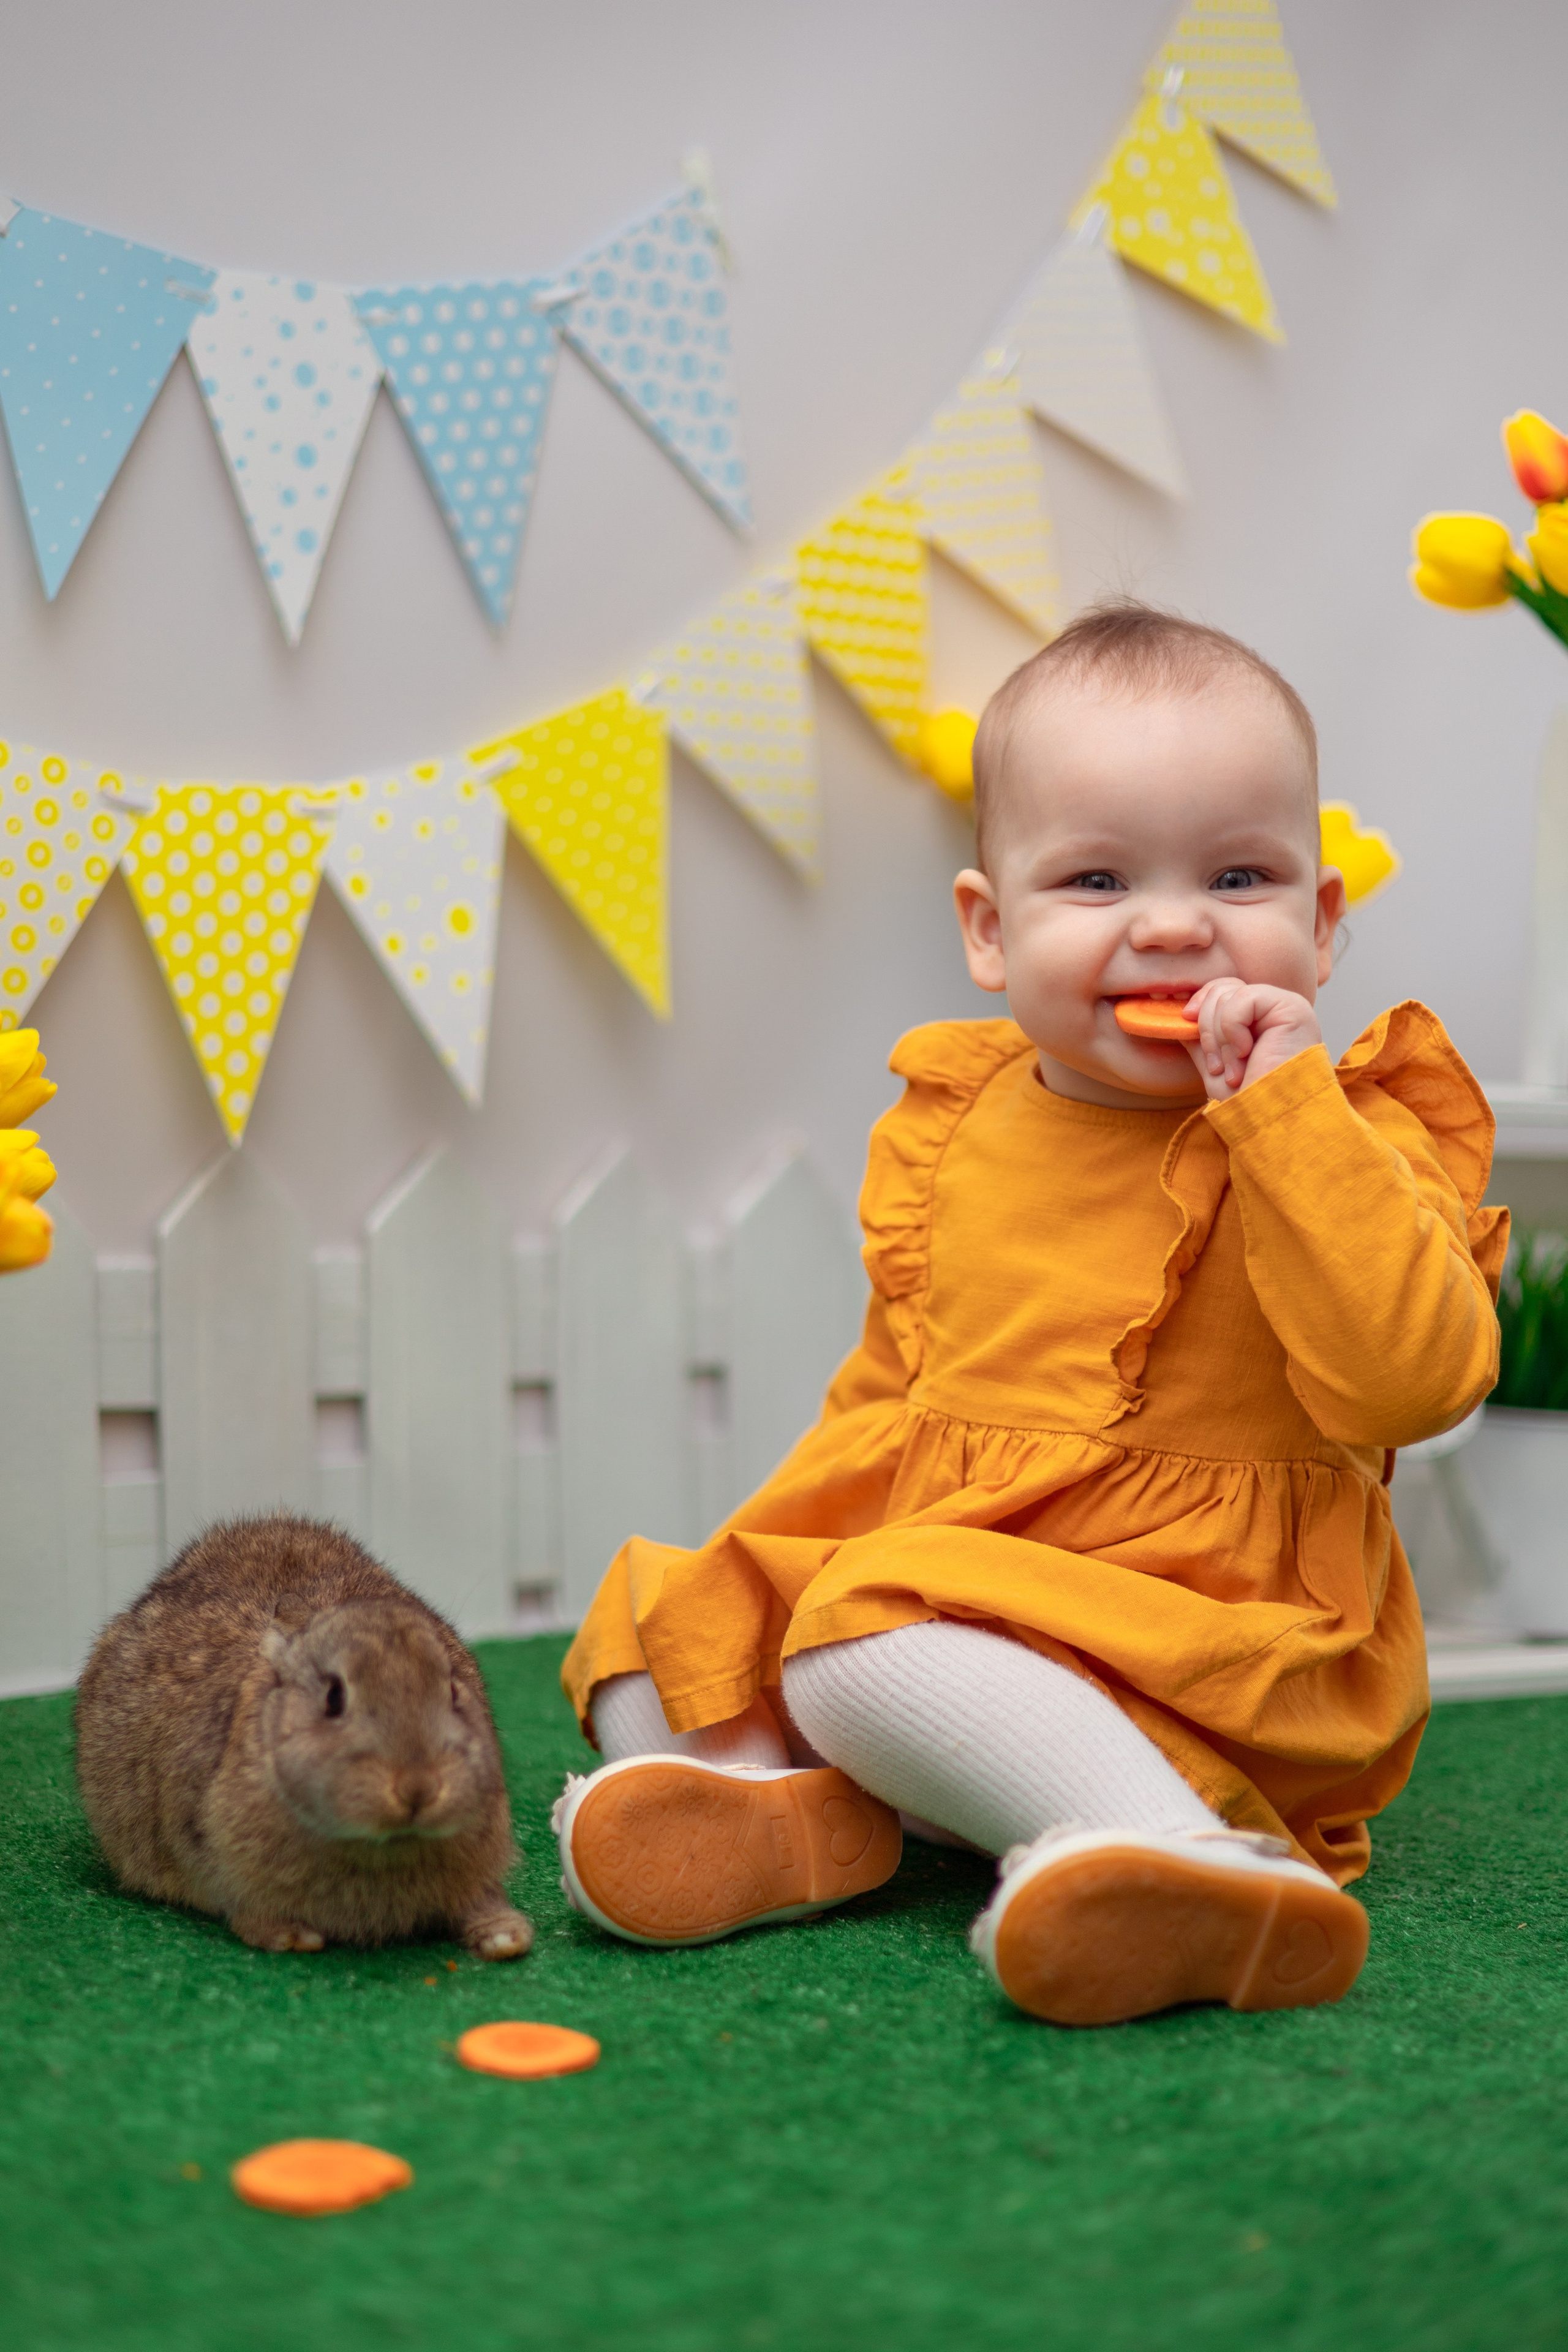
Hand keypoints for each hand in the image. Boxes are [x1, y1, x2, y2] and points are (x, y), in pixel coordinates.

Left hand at [1183, 978, 1321, 1100]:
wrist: (1270, 1119)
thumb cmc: (1248, 1102)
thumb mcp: (1216, 1069)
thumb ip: (1203, 1041)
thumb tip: (1183, 1016)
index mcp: (1260, 1021)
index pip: (1223, 989)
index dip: (1200, 1003)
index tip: (1185, 1022)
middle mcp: (1275, 1010)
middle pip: (1221, 989)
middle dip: (1207, 1030)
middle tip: (1220, 1067)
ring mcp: (1285, 1006)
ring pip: (1228, 995)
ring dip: (1221, 1039)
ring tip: (1236, 1069)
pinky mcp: (1291, 1008)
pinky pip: (1242, 1000)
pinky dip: (1233, 1029)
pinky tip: (1247, 1053)